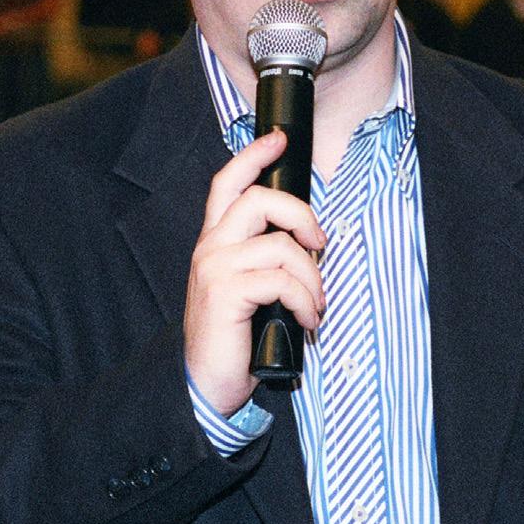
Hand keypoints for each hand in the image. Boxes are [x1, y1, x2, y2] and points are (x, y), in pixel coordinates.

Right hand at [184, 129, 325, 415]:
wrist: (203, 384)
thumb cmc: (233, 337)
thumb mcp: (248, 289)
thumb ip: (265, 259)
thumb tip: (309, 242)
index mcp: (214, 241)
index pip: (227, 183)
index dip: (253, 156)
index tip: (278, 139)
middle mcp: (210, 248)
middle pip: (258, 200)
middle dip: (301, 216)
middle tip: (320, 243)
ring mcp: (215, 268)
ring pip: (279, 245)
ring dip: (311, 277)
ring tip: (315, 305)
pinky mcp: (225, 293)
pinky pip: (281, 281)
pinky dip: (305, 301)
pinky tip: (307, 321)